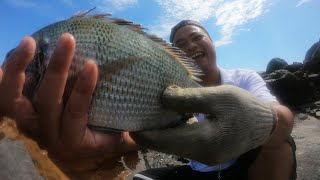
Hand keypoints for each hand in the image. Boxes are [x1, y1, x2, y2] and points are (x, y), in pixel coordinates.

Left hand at [0, 33, 135, 159]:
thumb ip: (127, 133)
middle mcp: (47, 135)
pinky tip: (19, 54)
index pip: (76, 113)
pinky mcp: (23, 114)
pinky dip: (10, 76)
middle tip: (68, 41)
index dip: (82, 89)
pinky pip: (8, 97)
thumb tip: (144, 117)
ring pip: (19, 100)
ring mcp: (31, 124)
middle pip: (47, 102)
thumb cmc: (101, 140)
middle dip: (57, 70)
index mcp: (73, 141)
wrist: (77, 150)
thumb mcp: (116, 139)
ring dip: (22, 70)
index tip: (92, 64)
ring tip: (32, 42)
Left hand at [131, 85, 276, 164]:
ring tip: (148, 112)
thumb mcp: (218, 96)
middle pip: (163, 144)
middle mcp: (200, 154)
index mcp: (202, 141)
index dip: (141, 131)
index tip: (127, 117)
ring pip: (171, 145)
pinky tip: (167, 118)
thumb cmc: (244, 107)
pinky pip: (182, 144)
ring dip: (159, 131)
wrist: (266, 124)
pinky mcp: (206, 153)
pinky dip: (171, 132)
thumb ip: (188, 99)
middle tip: (135, 111)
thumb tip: (162, 97)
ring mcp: (203, 156)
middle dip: (147, 130)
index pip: (161, 141)